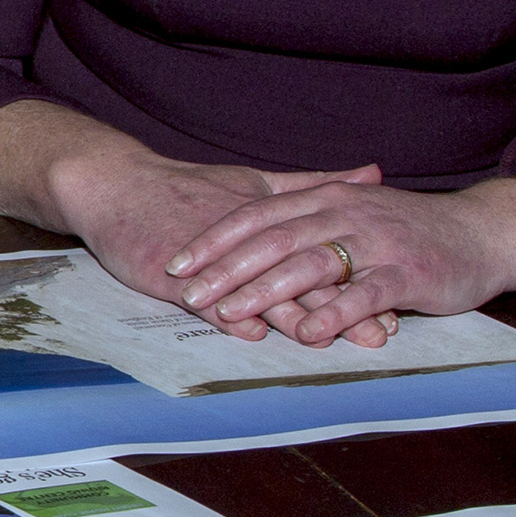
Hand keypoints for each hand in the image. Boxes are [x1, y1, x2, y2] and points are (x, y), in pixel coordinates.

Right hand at [57, 145, 372, 313]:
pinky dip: (230, 314)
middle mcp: (250, 238)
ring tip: (327, 344)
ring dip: (294, 320)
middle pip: (303, 277)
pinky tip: (254, 333)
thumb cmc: (185, 187)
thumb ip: (314, 184)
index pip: (323, 251)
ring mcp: (212, 258)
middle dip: (343, 308)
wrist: (117, 185)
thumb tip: (371, 172)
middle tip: (380, 334)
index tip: (398, 299)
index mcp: (272, 216)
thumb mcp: (256, 181)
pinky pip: (206, 298)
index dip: (360, 278)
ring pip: (260, 292)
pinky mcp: (175, 274)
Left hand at [164, 173, 515, 347]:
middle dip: (225, 268)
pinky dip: (334, 313)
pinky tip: (307, 335)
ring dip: (266, 290)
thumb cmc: (412, 230)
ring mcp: (376, 243)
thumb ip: (307, 219)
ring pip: (310, 264)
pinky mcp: (407, 273)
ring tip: (228, 313)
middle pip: (273, 239)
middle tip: (186, 294)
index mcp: (327, 199)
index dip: (214, 239)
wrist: (484, 233)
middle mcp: (346, 214)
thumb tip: (250, 236)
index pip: (257, 215)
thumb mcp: (354, 213)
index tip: (174, 262)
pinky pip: (364, 293)